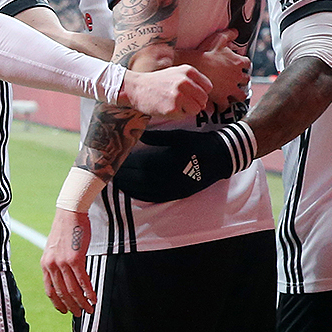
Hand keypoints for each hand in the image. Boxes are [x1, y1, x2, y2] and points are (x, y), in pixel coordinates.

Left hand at [40, 207, 94, 314]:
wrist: (69, 213)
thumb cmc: (65, 229)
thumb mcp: (54, 248)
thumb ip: (57, 263)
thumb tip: (63, 276)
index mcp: (45, 264)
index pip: (50, 290)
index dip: (58, 303)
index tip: (65, 311)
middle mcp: (51, 265)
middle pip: (62, 293)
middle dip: (72, 306)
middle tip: (80, 314)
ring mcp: (62, 263)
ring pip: (72, 289)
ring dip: (82, 302)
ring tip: (89, 309)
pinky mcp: (75, 259)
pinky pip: (82, 280)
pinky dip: (89, 292)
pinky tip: (93, 298)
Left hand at [112, 126, 249, 202]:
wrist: (223, 157)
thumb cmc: (200, 143)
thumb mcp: (179, 136)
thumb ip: (157, 137)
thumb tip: (138, 135)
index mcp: (168, 161)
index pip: (139, 164)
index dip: (124, 163)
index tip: (113, 160)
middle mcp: (170, 177)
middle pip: (139, 179)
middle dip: (123, 176)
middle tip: (108, 172)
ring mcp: (175, 188)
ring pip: (145, 190)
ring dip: (129, 187)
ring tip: (116, 182)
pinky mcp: (179, 194)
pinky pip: (156, 197)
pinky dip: (142, 194)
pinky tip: (132, 191)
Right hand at [119, 64, 209, 118]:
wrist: (136, 88)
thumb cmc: (157, 82)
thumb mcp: (177, 74)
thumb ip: (194, 83)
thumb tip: (204, 103)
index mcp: (188, 71)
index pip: (208, 87)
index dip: (199, 93)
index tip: (187, 93)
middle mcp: (185, 82)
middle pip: (203, 99)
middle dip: (194, 102)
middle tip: (178, 100)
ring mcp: (179, 95)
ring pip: (196, 109)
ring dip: (186, 110)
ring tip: (173, 103)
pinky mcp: (173, 109)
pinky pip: (184, 116)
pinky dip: (177, 115)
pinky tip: (166, 107)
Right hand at [179, 28, 250, 111]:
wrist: (193, 66)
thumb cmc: (205, 52)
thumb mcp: (218, 39)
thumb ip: (229, 34)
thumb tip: (236, 31)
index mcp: (238, 62)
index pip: (247, 64)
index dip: (244, 66)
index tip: (240, 67)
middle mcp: (237, 76)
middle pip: (246, 81)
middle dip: (243, 82)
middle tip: (237, 83)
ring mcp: (230, 88)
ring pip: (240, 96)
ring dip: (238, 96)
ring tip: (234, 97)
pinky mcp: (221, 97)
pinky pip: (225, 105)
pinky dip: (223, 107)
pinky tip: (220, 107)